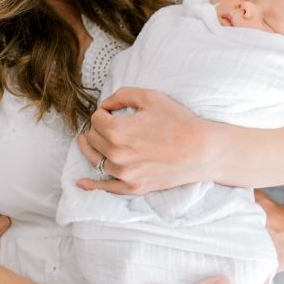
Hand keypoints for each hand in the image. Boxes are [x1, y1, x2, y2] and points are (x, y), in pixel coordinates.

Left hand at [77, 86, 210, 194]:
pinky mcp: (134, 187)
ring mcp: (124, 174)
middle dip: (98, 128)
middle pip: (93, 138)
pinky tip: (80, 183)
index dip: (104, 111)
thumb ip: (122, 95)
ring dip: (93, 148)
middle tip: (109, 123)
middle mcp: (116, 155)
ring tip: (89, 141)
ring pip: (96, 159)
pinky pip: (106, 187)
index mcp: (117, 132)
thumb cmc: (179, 121)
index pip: (96, 119)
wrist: (202, 150)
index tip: (114, 111)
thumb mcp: (150, 97)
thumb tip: (106, 104)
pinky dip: (91, 185)